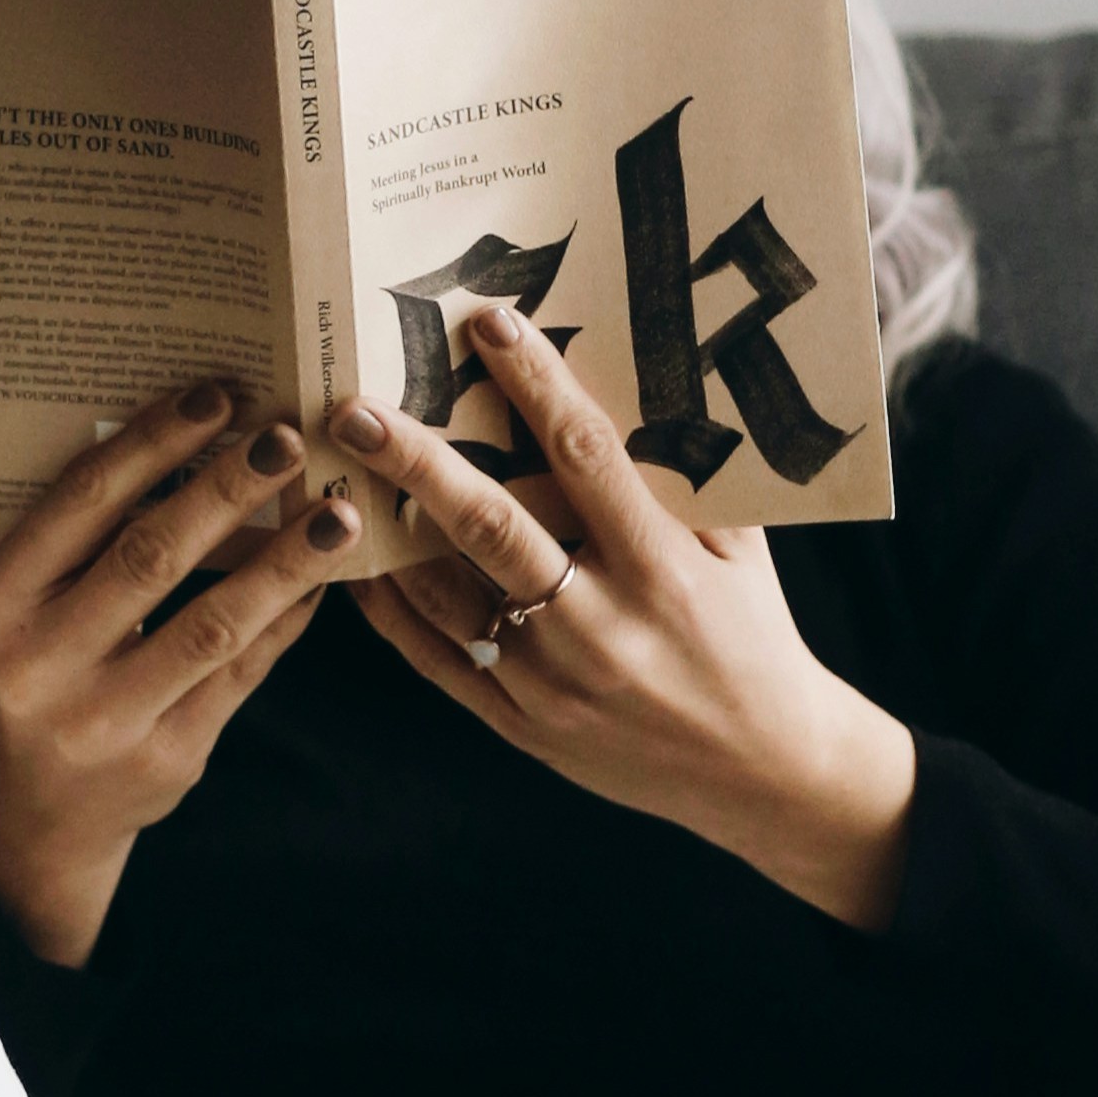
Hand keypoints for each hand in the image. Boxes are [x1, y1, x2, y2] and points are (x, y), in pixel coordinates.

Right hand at [0, 381, 361, 964]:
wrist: (28, 819)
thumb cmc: (34, 677)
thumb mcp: (23, 609)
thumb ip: (83, 541)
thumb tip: (196, 438)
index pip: (81, 504)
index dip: (154, 443)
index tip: (217, 394)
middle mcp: (40, 664)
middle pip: (151, 556)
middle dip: (228, 489)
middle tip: (288, 436)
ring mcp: (105, 720)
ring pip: (212, 622)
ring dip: (283, 561)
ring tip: (337, 513)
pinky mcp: (167, 760)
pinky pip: (242, 675)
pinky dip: (286, 621)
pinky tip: (321, 581)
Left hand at [334, 307, 918, 930]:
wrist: (763, 772)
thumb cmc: (754, 638)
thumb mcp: (742, 553)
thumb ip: (688, 480)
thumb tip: (638, 384)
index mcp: (663, 568)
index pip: (587, 457)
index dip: (536, 384)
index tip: (488, 324)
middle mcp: (603, 625)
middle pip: (492, 525)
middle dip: (417, 462)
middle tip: (355, 411)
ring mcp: (555, 682)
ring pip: (447, 596)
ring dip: (385, 535)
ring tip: (334, 477)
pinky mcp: (524, 726)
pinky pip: (438, 661)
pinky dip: (391, 612)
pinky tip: (356, 565)